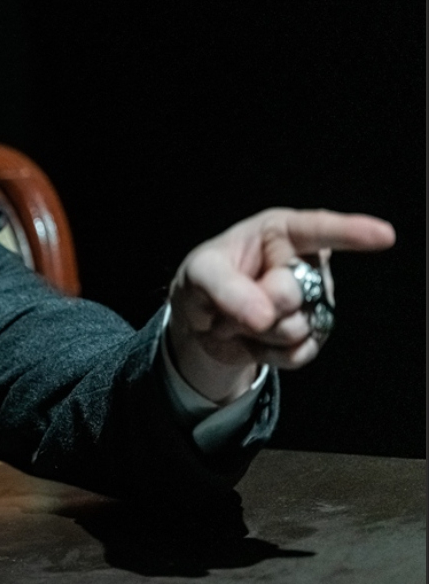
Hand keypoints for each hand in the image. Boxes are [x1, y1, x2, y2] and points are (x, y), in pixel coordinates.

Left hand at [166, 208, 394, 403]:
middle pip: (291, 292)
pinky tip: (253, 339)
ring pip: (295, 327)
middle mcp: (307, 264)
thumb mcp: (200, 272)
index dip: (350, 233)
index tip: (382, 235)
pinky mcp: (314, 335)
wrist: (202, 320)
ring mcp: (315, 301)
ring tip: (238, 317)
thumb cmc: (206, 279)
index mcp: (281, 232)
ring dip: (254, 331)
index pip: (318, 230)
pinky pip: (297, 353)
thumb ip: (226, 288)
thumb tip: (266, 317)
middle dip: (252, 304)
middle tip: (229, 301)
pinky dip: (265, 353)